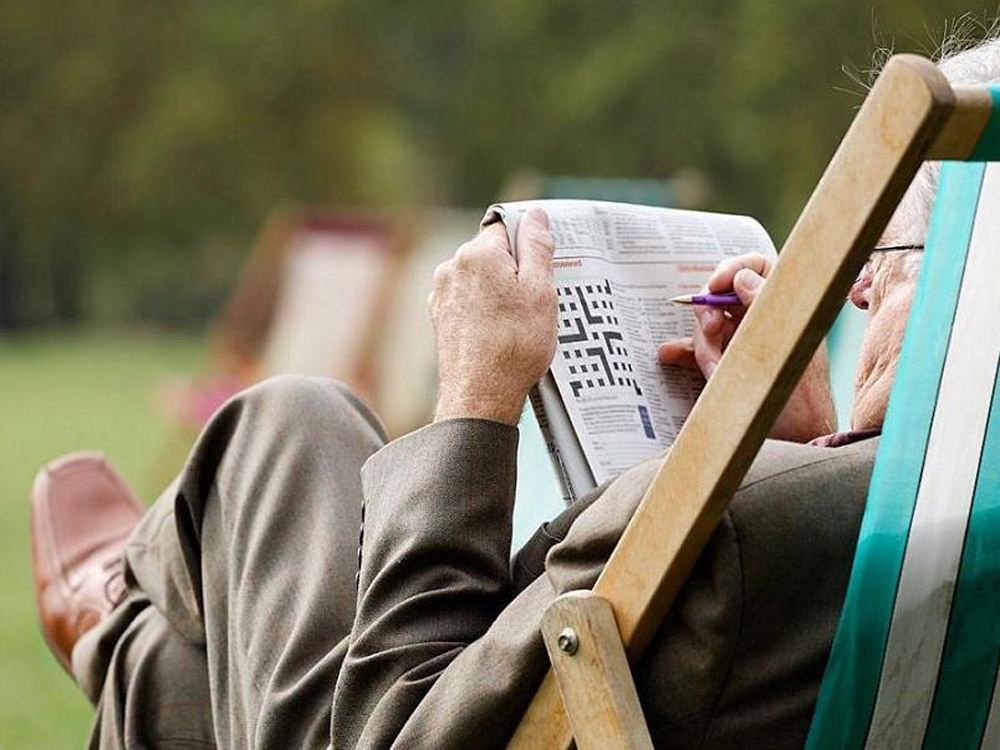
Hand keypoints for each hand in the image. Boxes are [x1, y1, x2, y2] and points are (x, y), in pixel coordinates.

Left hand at [431, 208, 557, 424]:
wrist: (481, 396)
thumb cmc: (515, 346)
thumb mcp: (541, 291)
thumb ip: (537, 247)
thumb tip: (535, 216)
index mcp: (477, 254)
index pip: (507, 228)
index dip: (529, 247)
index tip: (543, 271)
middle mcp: (452, 267)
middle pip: (493, 253)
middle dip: (515, 271)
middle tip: (536, 302)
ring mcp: (442, 293)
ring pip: (481, 278)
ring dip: (500, 293)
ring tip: (518, 324)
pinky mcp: (440, 317)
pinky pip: (469, 301)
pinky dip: (485, 311)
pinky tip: (500, 334)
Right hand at [658, 252, 835, 441]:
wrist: (795, 443)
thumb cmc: (797, 400)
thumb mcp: (780, 348)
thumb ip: (762, 308)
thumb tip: (742, 277)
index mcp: (786, 309)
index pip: (759, 268)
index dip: (732, 269)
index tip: (714, 285)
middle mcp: (765, 321)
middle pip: (724, 298)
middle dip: (711, 316)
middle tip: (714, 332)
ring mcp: (745, 344)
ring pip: (710, 328)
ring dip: (704, 348)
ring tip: (716, 374)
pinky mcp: (730, 366)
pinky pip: (701, 351)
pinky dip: (685, 353)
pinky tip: (669, 355)